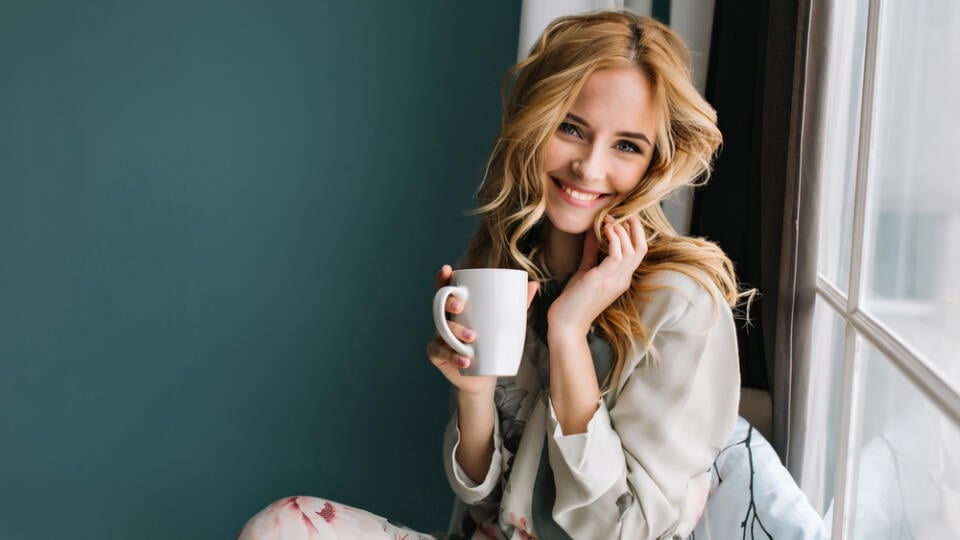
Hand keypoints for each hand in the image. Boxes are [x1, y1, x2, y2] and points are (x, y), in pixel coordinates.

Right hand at [426, 264, 538, 395]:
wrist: (484, 375)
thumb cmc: (492, 343)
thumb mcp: (505, 323)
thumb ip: (517, 304)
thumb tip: (533, 284)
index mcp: (457, 309)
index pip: (446, 291)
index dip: (442, 279)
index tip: (447, 269)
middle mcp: (444, 321)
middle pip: (440, 307)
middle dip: (448, 303)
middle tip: (461, 306)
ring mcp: (439, 338)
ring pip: (441, 330)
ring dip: (455, 332)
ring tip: (472, 337)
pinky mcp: (437, 356)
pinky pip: (440, 353)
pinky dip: (453, 356)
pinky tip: (465, 359)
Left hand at [547, 215, 646, 336]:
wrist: (566, 323)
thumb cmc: (574, 300)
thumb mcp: (586, 270)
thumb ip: (591, 252)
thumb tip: (592, 231)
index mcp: (621, 279)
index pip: (638, 252)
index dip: (633, 233)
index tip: (620, 219)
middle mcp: (623, 279)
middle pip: (641, 249)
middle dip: (634, 228)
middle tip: (621, 214)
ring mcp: (615, 280)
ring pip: (632, 249)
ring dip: (621, 231)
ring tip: (609, 220)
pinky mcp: (603, 279)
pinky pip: (617, 254)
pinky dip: (613, 239)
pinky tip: (604, 230)